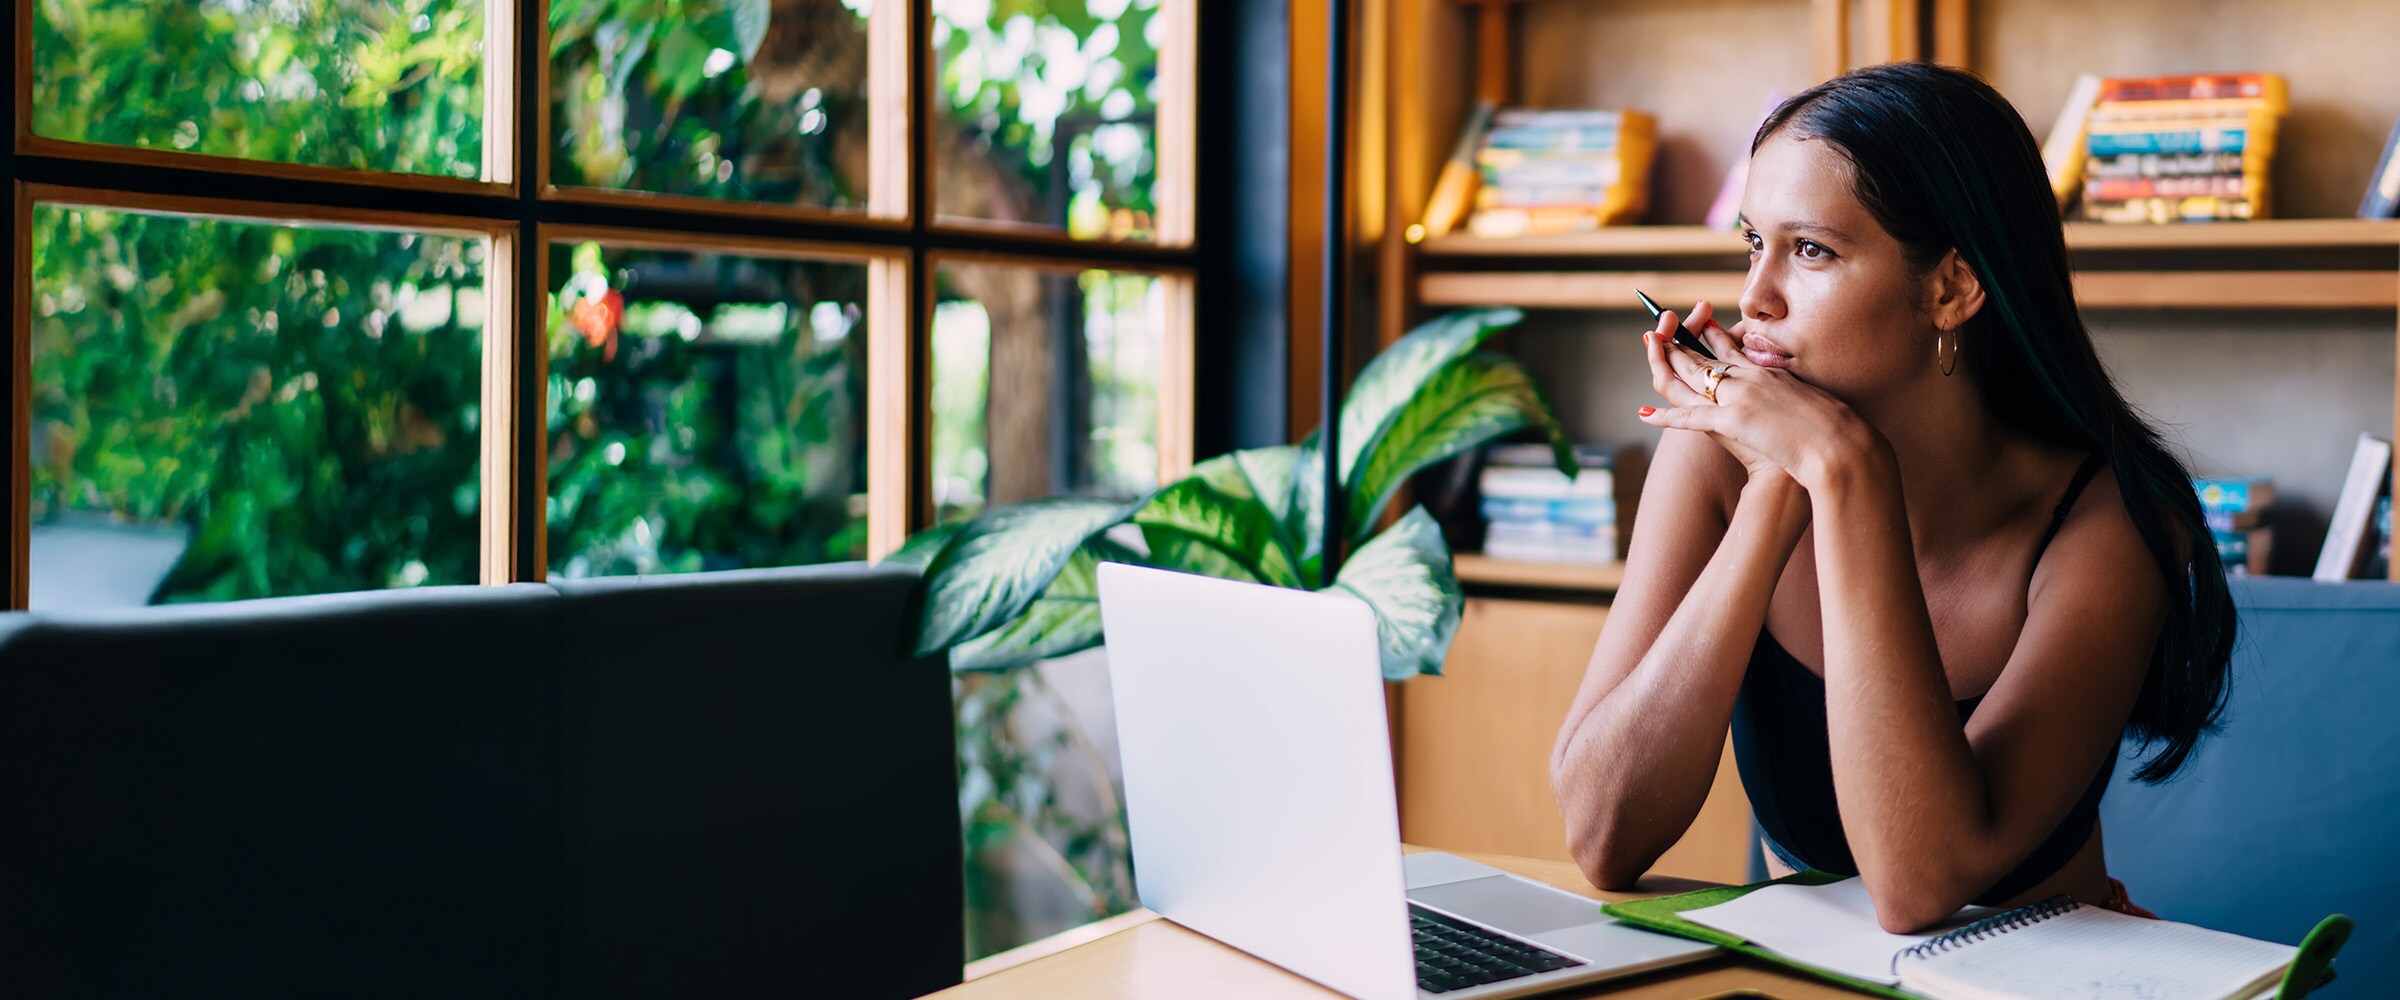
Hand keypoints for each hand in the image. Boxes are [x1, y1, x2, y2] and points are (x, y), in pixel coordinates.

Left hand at [1638, 303, 1872, 490]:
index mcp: (1771, 374)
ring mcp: (1741, 398)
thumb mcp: (1816, 404)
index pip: (1736, 351)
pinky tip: (1646, 416)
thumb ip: (1800, 397)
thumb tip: (1802, 400)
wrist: (1839, 446)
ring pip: (1694, 376)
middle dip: (1679, 344)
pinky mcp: (1734, 420)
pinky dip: (1665, 418)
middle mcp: (1752, 379)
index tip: (1704, 324)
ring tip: (1649, 350)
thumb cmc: (1836, 432)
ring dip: (1666, 364)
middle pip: (1707, 358)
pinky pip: (1690, 417)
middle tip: (1658, 331)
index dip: (1714, 337)